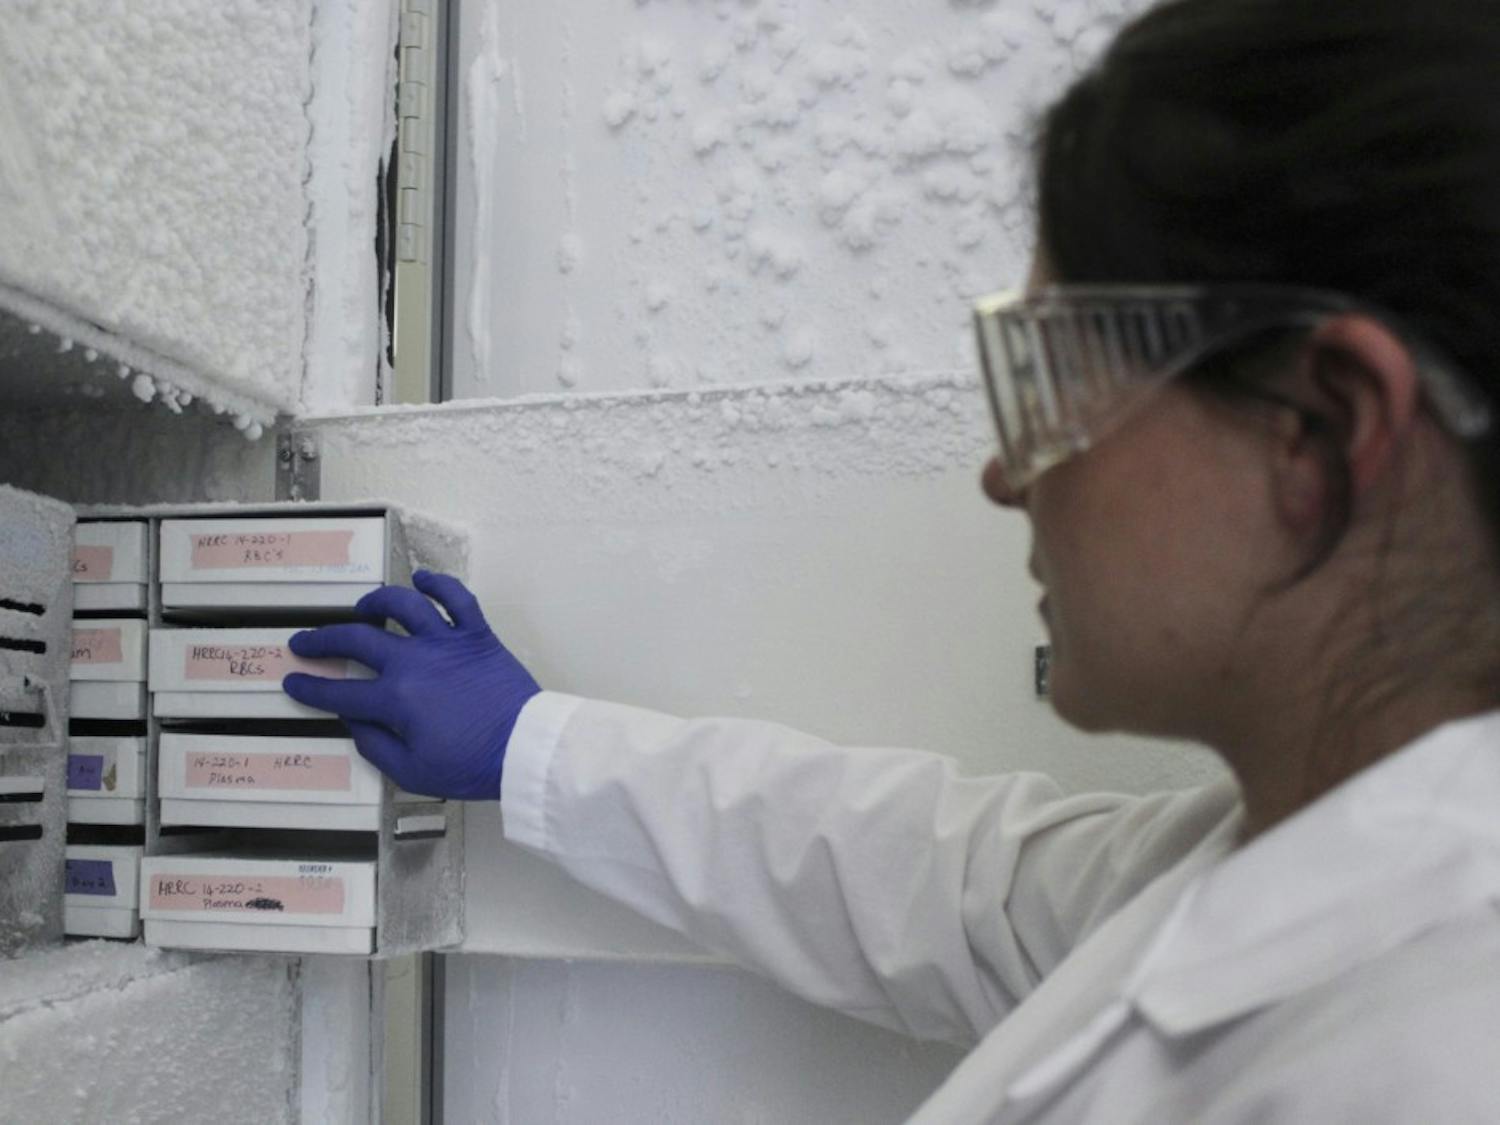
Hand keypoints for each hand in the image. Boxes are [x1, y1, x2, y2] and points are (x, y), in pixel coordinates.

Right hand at [281, 571, 540, 799]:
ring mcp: (446, 642)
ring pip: (403, 604)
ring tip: (362, 608)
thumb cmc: (471, 764)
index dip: (310, 687)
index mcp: (395, 699)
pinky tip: (422, 578)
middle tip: (305, 640)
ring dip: (376, 601)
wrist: (526, 747)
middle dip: (323, 639)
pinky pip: (456, 597)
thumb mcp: (413, 772)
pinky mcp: (477, 634)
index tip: (291, 680)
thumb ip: (375, 745)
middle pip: (357, 639)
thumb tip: (354, 722)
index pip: (340, 691)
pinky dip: (438, 582)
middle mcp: (414, 661)